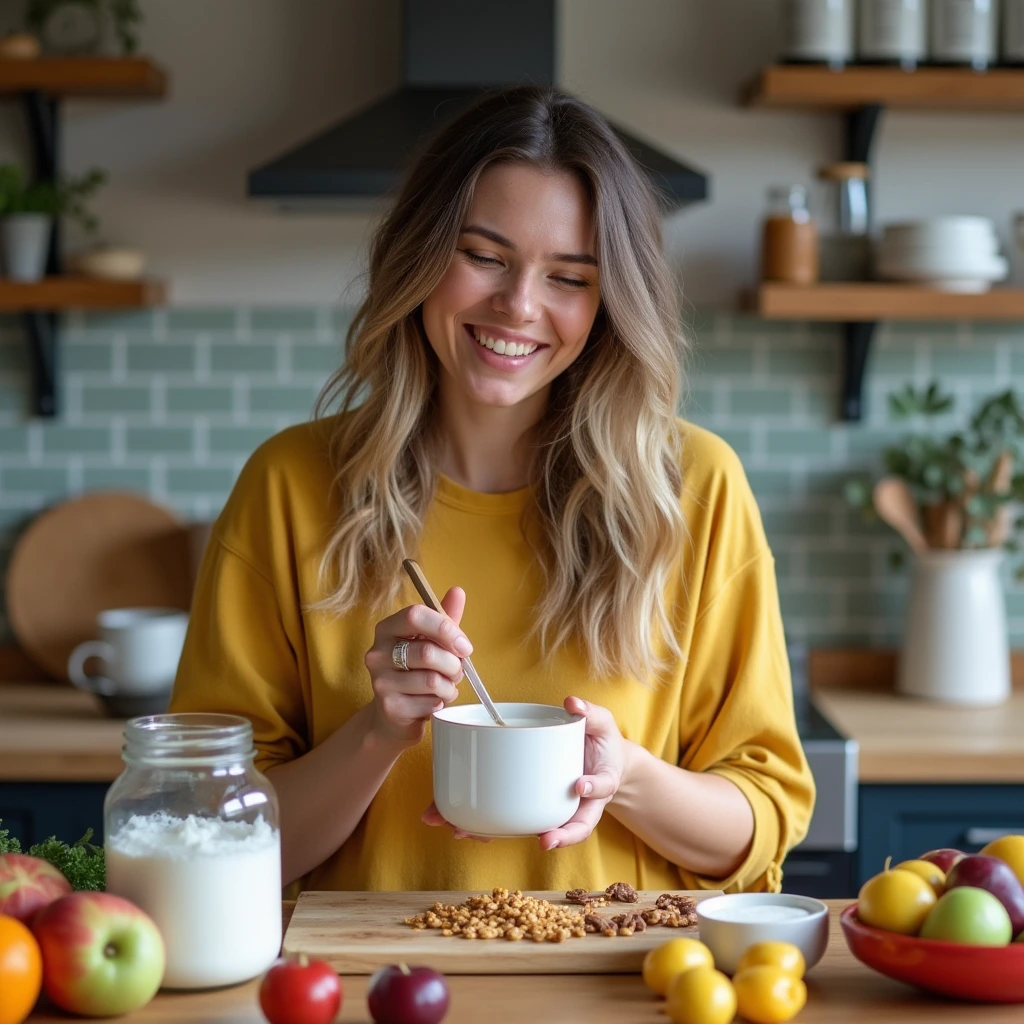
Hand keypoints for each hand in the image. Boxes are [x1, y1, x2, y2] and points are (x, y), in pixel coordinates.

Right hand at [364, 587, 471, 746]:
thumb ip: (444, 618)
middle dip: (453, 664)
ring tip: (446, 686)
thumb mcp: (430, 641)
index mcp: (387, 629)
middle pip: (427, 651)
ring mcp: (380, 681)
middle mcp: (378, 653)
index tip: (464, 645)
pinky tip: (434, 701)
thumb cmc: (415, 671)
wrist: (392, 715)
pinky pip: (430, 702)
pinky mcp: (390, 707)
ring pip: (432, 680)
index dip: (445, 628)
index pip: (415, 615)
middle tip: (457, 671)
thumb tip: (458, 591)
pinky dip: (441, 702)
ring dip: (450, 685)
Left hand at [421, 696, 625, 848]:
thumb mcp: (601, 725)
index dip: (592, 790)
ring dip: (504, 835)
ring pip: (540, 829)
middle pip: (575, 827)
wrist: (600, 761)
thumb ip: (590, 714)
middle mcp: (580, 804)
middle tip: (545, 840)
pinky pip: (515, 819)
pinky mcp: (533, 807)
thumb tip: (572, 703)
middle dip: (560, 836)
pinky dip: (488, 826)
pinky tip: (460, 824)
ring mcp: (557, 810)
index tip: (580, 786)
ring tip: (475, 835)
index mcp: (599, 785)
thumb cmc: (600, 742)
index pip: (599, 792)